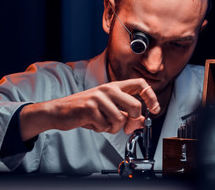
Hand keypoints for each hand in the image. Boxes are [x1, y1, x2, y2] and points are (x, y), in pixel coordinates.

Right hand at [20, 78, 159, 140]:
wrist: (59, 111)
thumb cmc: (84, 109)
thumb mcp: (107, 109)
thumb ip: (124, 113)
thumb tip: (140, 121)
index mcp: (114, 86)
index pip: (140, 84)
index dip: (151, 97)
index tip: (155, 108)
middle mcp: (107, 89)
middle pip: (135, 106)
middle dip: (132, 121)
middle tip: (126, 127)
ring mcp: (98, 97)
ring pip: (120, 119)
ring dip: (112, 128)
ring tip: (102, 124)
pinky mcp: (89, 108)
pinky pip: (105, 126)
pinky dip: (100, 129)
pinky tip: (92, 123)